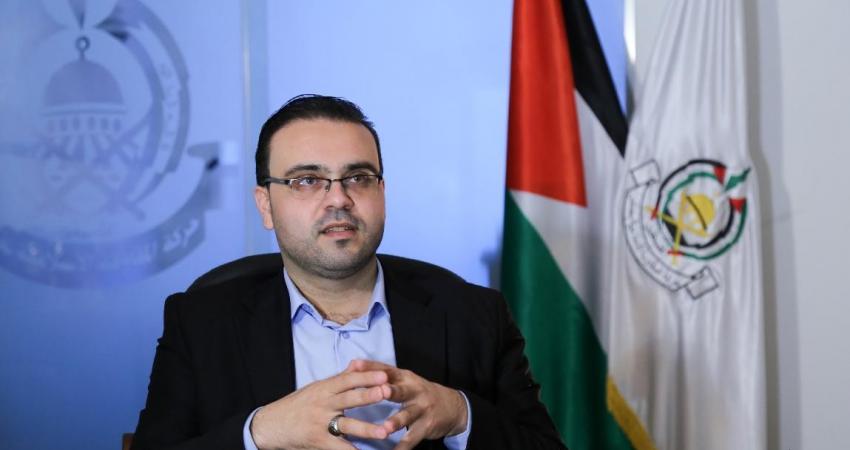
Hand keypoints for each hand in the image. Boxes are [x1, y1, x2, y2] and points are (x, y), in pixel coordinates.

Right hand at [251, 366, 392, 449]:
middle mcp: (323, 403)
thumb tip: (358, 364)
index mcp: (324, 388)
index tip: (384, 374)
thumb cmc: (296, 404)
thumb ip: (339, 379)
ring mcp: (320, 423)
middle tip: (387, 392)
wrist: (270, 424)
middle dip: (368, 395)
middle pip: (349, 398)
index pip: (348, 379)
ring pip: (346, 425)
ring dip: (366, 428)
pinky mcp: (317, 440)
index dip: (366, 376)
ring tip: (384, 431)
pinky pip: (338, 447)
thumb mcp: (316, 387)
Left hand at [347, 360, 468, 449]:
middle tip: (381, 391)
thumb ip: (380, 373)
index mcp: (405, 377)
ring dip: (395, 422)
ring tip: (384, 429)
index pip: (386, 370)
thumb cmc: (418, 391)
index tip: (355, 366)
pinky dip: (402, 447)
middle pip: (400, 390)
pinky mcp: (426, 426)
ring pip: (407, 416)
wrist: (452, 406)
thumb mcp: (404, 379)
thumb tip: (352, 364)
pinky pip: (412, 438)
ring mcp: (422, 409)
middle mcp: (414, 391)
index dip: (372, 368)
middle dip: (390, 391)